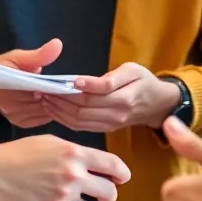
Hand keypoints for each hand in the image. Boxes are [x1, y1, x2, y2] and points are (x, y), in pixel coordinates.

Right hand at [0, 39, 63, 127]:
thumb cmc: (4, 68)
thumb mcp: (18, 57)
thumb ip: (38, 54)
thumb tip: (57, 44)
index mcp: (5, 87)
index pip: (32, 87)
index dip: (48, 84)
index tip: (59, 79)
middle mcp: (8, 106)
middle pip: (39, 101)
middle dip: (53, 93)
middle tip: (63, 85)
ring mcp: (15, 117)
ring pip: (43, 111)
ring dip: (53, 102)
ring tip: (58, 91)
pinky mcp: (21, 123)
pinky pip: (42, 117)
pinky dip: (50, 109)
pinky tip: (51, 100)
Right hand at [0, 134, 131, 200]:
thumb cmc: (18, 155)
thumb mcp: (50, 142)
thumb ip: (73, 152)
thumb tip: (90, 162)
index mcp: (74, 151)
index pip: (112, 163)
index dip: (121, 172)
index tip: (122, 177)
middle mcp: (74, 171)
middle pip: (110, 187)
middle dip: (110, 191)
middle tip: (103, 193)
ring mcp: (66, 191)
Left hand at [40, 63, 179, 132]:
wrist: (157, 104)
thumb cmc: (144, 81)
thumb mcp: (133, 70)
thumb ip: (110, 78)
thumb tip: (83, 83)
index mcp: (124, 98)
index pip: (92, 96)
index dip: (72, 90)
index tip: (56, 82)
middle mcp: (116, 115)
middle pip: (81, 110)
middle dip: (60, 101)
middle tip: (44, 90)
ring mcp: (110, 125)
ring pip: (78, 121)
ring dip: (59, 111)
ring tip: (45, 99)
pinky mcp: (105, 129)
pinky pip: (81, 127)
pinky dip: (65, 119)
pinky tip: (54, 109)